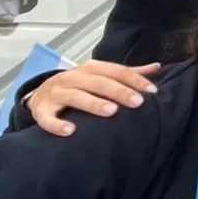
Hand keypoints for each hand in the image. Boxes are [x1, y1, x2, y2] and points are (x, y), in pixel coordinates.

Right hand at [26, 60, 160, 136]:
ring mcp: (55, 93)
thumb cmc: (79, 85)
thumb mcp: (100, 76)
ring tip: (111, 112)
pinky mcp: (41, 110)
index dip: (134, 80)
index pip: (115, 71)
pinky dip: (57, 124)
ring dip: (92, 103)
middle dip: (118, 91)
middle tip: (137, 102)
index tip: (152, 91)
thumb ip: (126, 74)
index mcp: (90, 69)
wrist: (40, 93)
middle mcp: (72, 77)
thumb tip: (156, 67)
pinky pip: (47, 118)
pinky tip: (71, 131)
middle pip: (97, 82)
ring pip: (74, 96)